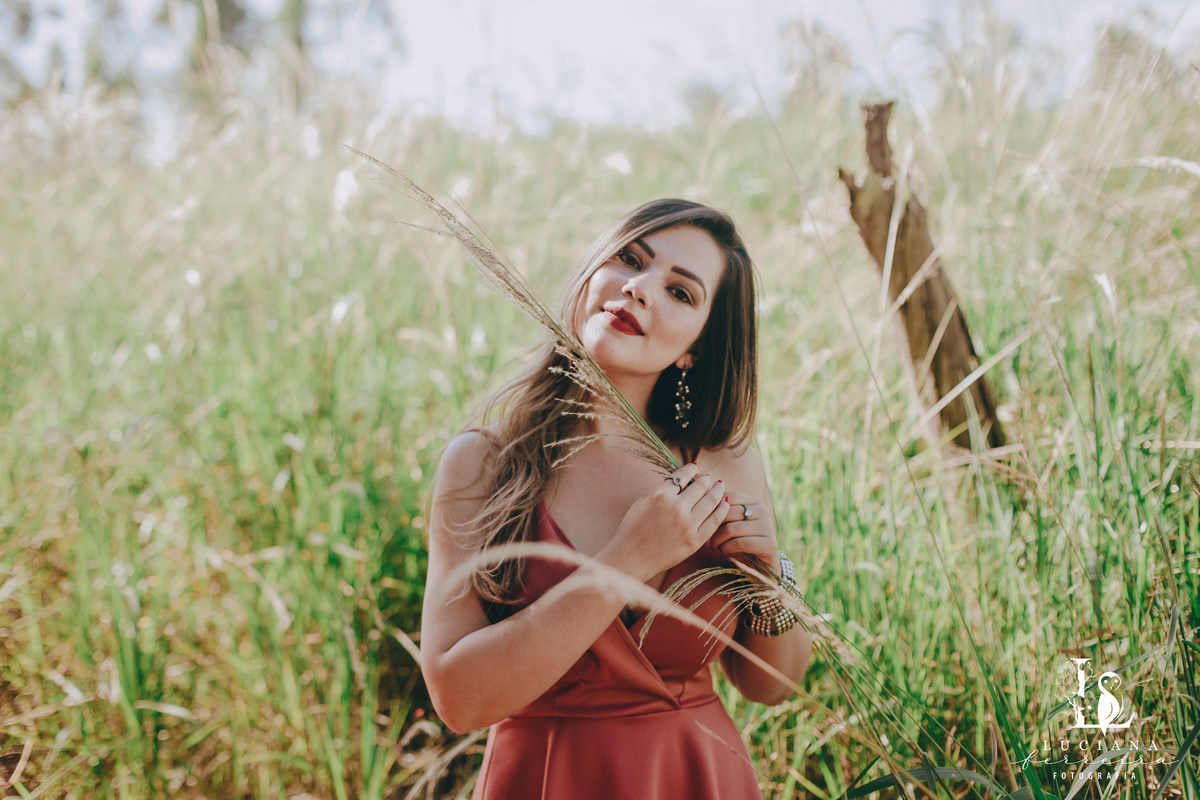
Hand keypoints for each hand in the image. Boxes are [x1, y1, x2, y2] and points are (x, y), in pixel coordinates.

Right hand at [600, 463, 728, 580]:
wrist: (632, 558)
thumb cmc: (633, 529)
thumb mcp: (642, 502)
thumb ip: (663, 492)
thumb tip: (681, 484)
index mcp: (661, 495)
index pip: (682, 475)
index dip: (691, 469)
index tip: (695, 467)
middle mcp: (676, 508)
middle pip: (700, 486)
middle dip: (705, 479)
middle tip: (708, 478)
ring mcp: (688, 525)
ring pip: (711, 501)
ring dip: (717, 490)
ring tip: (719, 486)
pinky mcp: (695, 540)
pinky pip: (715, 521)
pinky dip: (722, 509)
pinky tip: (725, 502)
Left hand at [709, 491, 778, 567]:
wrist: (761, 566)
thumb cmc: (741, 541)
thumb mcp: (732, 523)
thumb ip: (722, 510)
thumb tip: (703, 494)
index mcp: (755, 501)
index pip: (729, 496)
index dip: (713, 509)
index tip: (706, 521)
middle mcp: (763, 511)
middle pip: (727, 512)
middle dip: (713, 526)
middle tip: (708, 537)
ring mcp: (768, 526)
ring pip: (731, 528)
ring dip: (717, 540)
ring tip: (715, 546)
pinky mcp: (769, 544)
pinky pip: (739, 543)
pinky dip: (726, 548)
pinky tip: (723, 551)